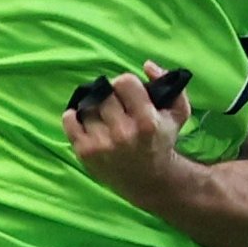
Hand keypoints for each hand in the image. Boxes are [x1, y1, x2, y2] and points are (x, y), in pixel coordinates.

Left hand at [62, 60, 191, 205]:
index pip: (125, 82)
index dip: (127, 84)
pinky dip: (74, 116)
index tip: (129, 93)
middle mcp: (122, 133)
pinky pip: (69, 121)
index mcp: (146, 122)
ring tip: (103, 114)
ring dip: (94, 106)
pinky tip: (86, 120)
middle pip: (104, 93)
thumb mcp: (178, 112)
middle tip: (115, 103)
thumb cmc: (162, 140)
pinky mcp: (85, 152)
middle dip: (110, 94)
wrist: (149, 181)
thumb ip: (168, 83)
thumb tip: (147, 65)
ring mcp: (101, 143)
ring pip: (87, 106)